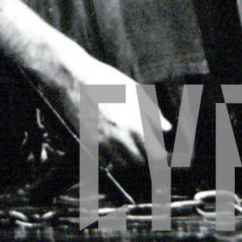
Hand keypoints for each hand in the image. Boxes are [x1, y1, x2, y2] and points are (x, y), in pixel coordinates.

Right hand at [53, 55, 167, 168]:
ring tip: (128, 145)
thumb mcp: (135, 91)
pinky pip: (104, 159)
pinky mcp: (88, 141)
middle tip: (144, 147)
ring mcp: (101, 141)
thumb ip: (153, 113)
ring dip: (128, 159)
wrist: (74, 78)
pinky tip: (112, 142)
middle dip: (144, 157)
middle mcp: (118, 137)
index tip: (159, 151)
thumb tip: (167, 128)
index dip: (159, 154)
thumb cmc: (107, 81)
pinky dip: (111, 156)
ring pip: (121, 164)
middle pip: (139, 163)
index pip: (155, 155)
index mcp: (134, 124)